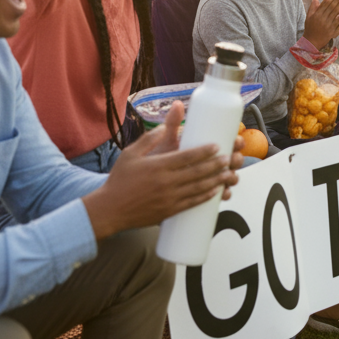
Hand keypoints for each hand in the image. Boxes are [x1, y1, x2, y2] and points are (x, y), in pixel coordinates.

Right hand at [81, 101, 242, 238]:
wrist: (109, 209)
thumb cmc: (119, 179)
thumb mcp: (130, 153)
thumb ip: (150, 139)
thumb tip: (166, 126)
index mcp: (157, 166)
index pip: (187, 157)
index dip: (204, 151)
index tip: (217, 146)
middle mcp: (165, 182)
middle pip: (197, 172)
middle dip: (216, 165)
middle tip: (228, 158)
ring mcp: (168, 199)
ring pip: (198, 189)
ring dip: (216, 181)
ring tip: (229, 173)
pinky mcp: (169, 212)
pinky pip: (192, 204)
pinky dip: (205, 197)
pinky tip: (215, 191)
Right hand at [303, 0, 338, 49]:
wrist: (311, 42)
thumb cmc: (310, 28)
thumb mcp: (308, 17)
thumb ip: (312, 7)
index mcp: (317, 15)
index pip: (326, 3)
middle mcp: (323, 20)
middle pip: (333, 8)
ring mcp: (328, 27)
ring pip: (337, 16)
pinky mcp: (332, 33)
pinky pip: (338, 26)